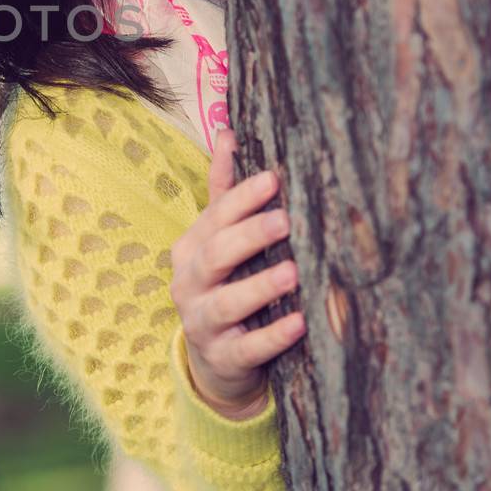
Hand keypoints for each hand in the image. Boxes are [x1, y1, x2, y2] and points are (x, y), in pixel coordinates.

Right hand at [167, 129, 303, 417]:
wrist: (216, 359)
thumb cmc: (225, 283)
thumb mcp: (218, 238)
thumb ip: (223, 190)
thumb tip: (226, 131)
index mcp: (191, 247)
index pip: (214, 217)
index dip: (242, 198)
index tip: (274, 179)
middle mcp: (190, 282)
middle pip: (216, 254)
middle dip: (251, 235)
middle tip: (287, 220)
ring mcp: (202, 322)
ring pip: (226, 302)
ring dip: (260, 286)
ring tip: (294, 272)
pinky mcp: (223, 357)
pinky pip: (248, 347)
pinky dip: (273, 336)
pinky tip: (300, 324)